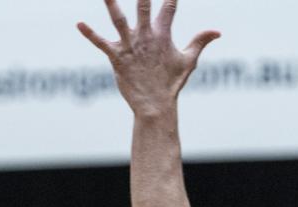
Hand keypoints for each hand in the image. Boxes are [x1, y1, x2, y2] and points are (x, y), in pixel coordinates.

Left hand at [78, 0, 219, 116]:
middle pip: (143, 6)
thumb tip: (218, 31)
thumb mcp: (188, 61)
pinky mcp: (117, 58)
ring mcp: (130, 46)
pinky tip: (79, 24)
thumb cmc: (171, 83)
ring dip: (111, 4)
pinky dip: (90, 34)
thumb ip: (200, 41)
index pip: (169, 7)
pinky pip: (101, 43)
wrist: (155, 106)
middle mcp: (146, 37)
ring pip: (119, 19)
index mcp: (163, 35)